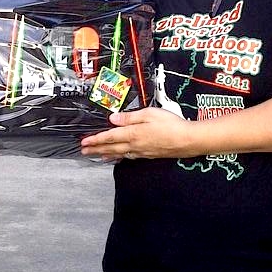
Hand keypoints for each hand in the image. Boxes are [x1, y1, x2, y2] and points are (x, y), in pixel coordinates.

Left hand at [80, 107, 195, 161]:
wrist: (188, 140)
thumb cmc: (170, 123)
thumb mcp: (149, 114)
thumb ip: (129, 117)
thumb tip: (112, 119)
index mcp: (133, 133)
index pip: (109, 137)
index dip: (96, 139)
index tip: (84, 142)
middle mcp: (134, 145)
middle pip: (111, 148)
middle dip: (96, 149)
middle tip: (83, 151)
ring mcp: (141, 152)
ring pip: (119, 154)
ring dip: (105, 154)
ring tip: (96, 156)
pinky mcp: (148, 155)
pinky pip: (128, 157)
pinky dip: (119, 157)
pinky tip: (118, 157)